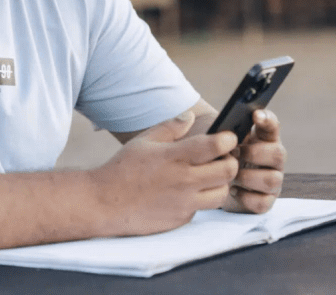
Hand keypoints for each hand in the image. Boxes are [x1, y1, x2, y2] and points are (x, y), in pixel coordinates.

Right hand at [90, 111, 239, 235]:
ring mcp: (184, 202)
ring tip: (209, 176)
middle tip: (223, 158)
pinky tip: (189, 192)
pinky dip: (201, 199)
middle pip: (227, 171)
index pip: (214, 146)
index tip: (228, 137)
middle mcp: (183, 180)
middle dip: (230, 162)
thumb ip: (170, 128)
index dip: (227, 139)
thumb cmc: (123, 169)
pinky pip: (203, 208)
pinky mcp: (182, 219)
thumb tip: (190, 116)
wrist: (105, 203)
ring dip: (220, 183)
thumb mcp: (144, 141)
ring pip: (222, 193)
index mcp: (174, 157)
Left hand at [222, 109, 285, 213]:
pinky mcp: (267, 201)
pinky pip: (264, 202)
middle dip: (255, 153)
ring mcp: (273, 181)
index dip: (267, 119)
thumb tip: (215, 126)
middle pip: (279, 154)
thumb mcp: (223, 142)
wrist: (218, 186)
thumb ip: (224, 132)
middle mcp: (273, 160)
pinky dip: (247, 197)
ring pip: (273, 180)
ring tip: (233, 176)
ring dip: (249, 177)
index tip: (255, 115)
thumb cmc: (222, 158)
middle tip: (235, 153)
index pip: (273, 126)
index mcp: (264, 140)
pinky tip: (233, 190)